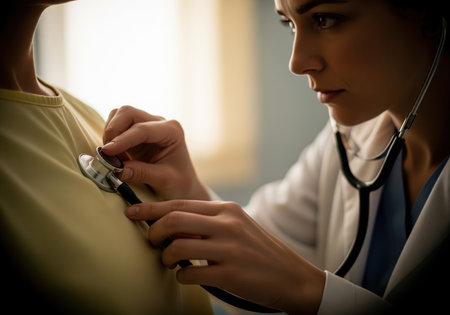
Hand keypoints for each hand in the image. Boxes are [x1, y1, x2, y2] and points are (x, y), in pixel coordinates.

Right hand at [101, 106, 208, 200]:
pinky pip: (116, 125)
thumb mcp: (164, 180)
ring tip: (114, 157)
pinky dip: (110, 137)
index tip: (106, 152)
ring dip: (110, 133)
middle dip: (113, 131)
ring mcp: (147, 124)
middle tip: (107, 154)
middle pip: (128, 113)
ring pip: (119, 115)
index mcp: (172, 131)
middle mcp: (159, 123)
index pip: (142, 129)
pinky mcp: (136, 131)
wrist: (182, 185)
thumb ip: (142, 173)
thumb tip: (117, 170)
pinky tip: (115, 155)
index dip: (122, 139)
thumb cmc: (179, 182)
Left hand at [125, 200, 325, 313]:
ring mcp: (230, 249)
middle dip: (154, 231)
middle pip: (174, 220)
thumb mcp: (237, 226)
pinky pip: (191, 273)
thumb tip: (171, 224)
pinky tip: (188, 276)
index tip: (133, 211)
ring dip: (165, 257)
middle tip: (152, 241)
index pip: (180, 203)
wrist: (291, 276)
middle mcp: (228, 224)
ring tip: (169, 262)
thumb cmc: (259, 251)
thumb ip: (208, 222)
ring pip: (178, 247)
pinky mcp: (231, 274)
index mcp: (227, 210)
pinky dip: (182, 276)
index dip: (152, 208)